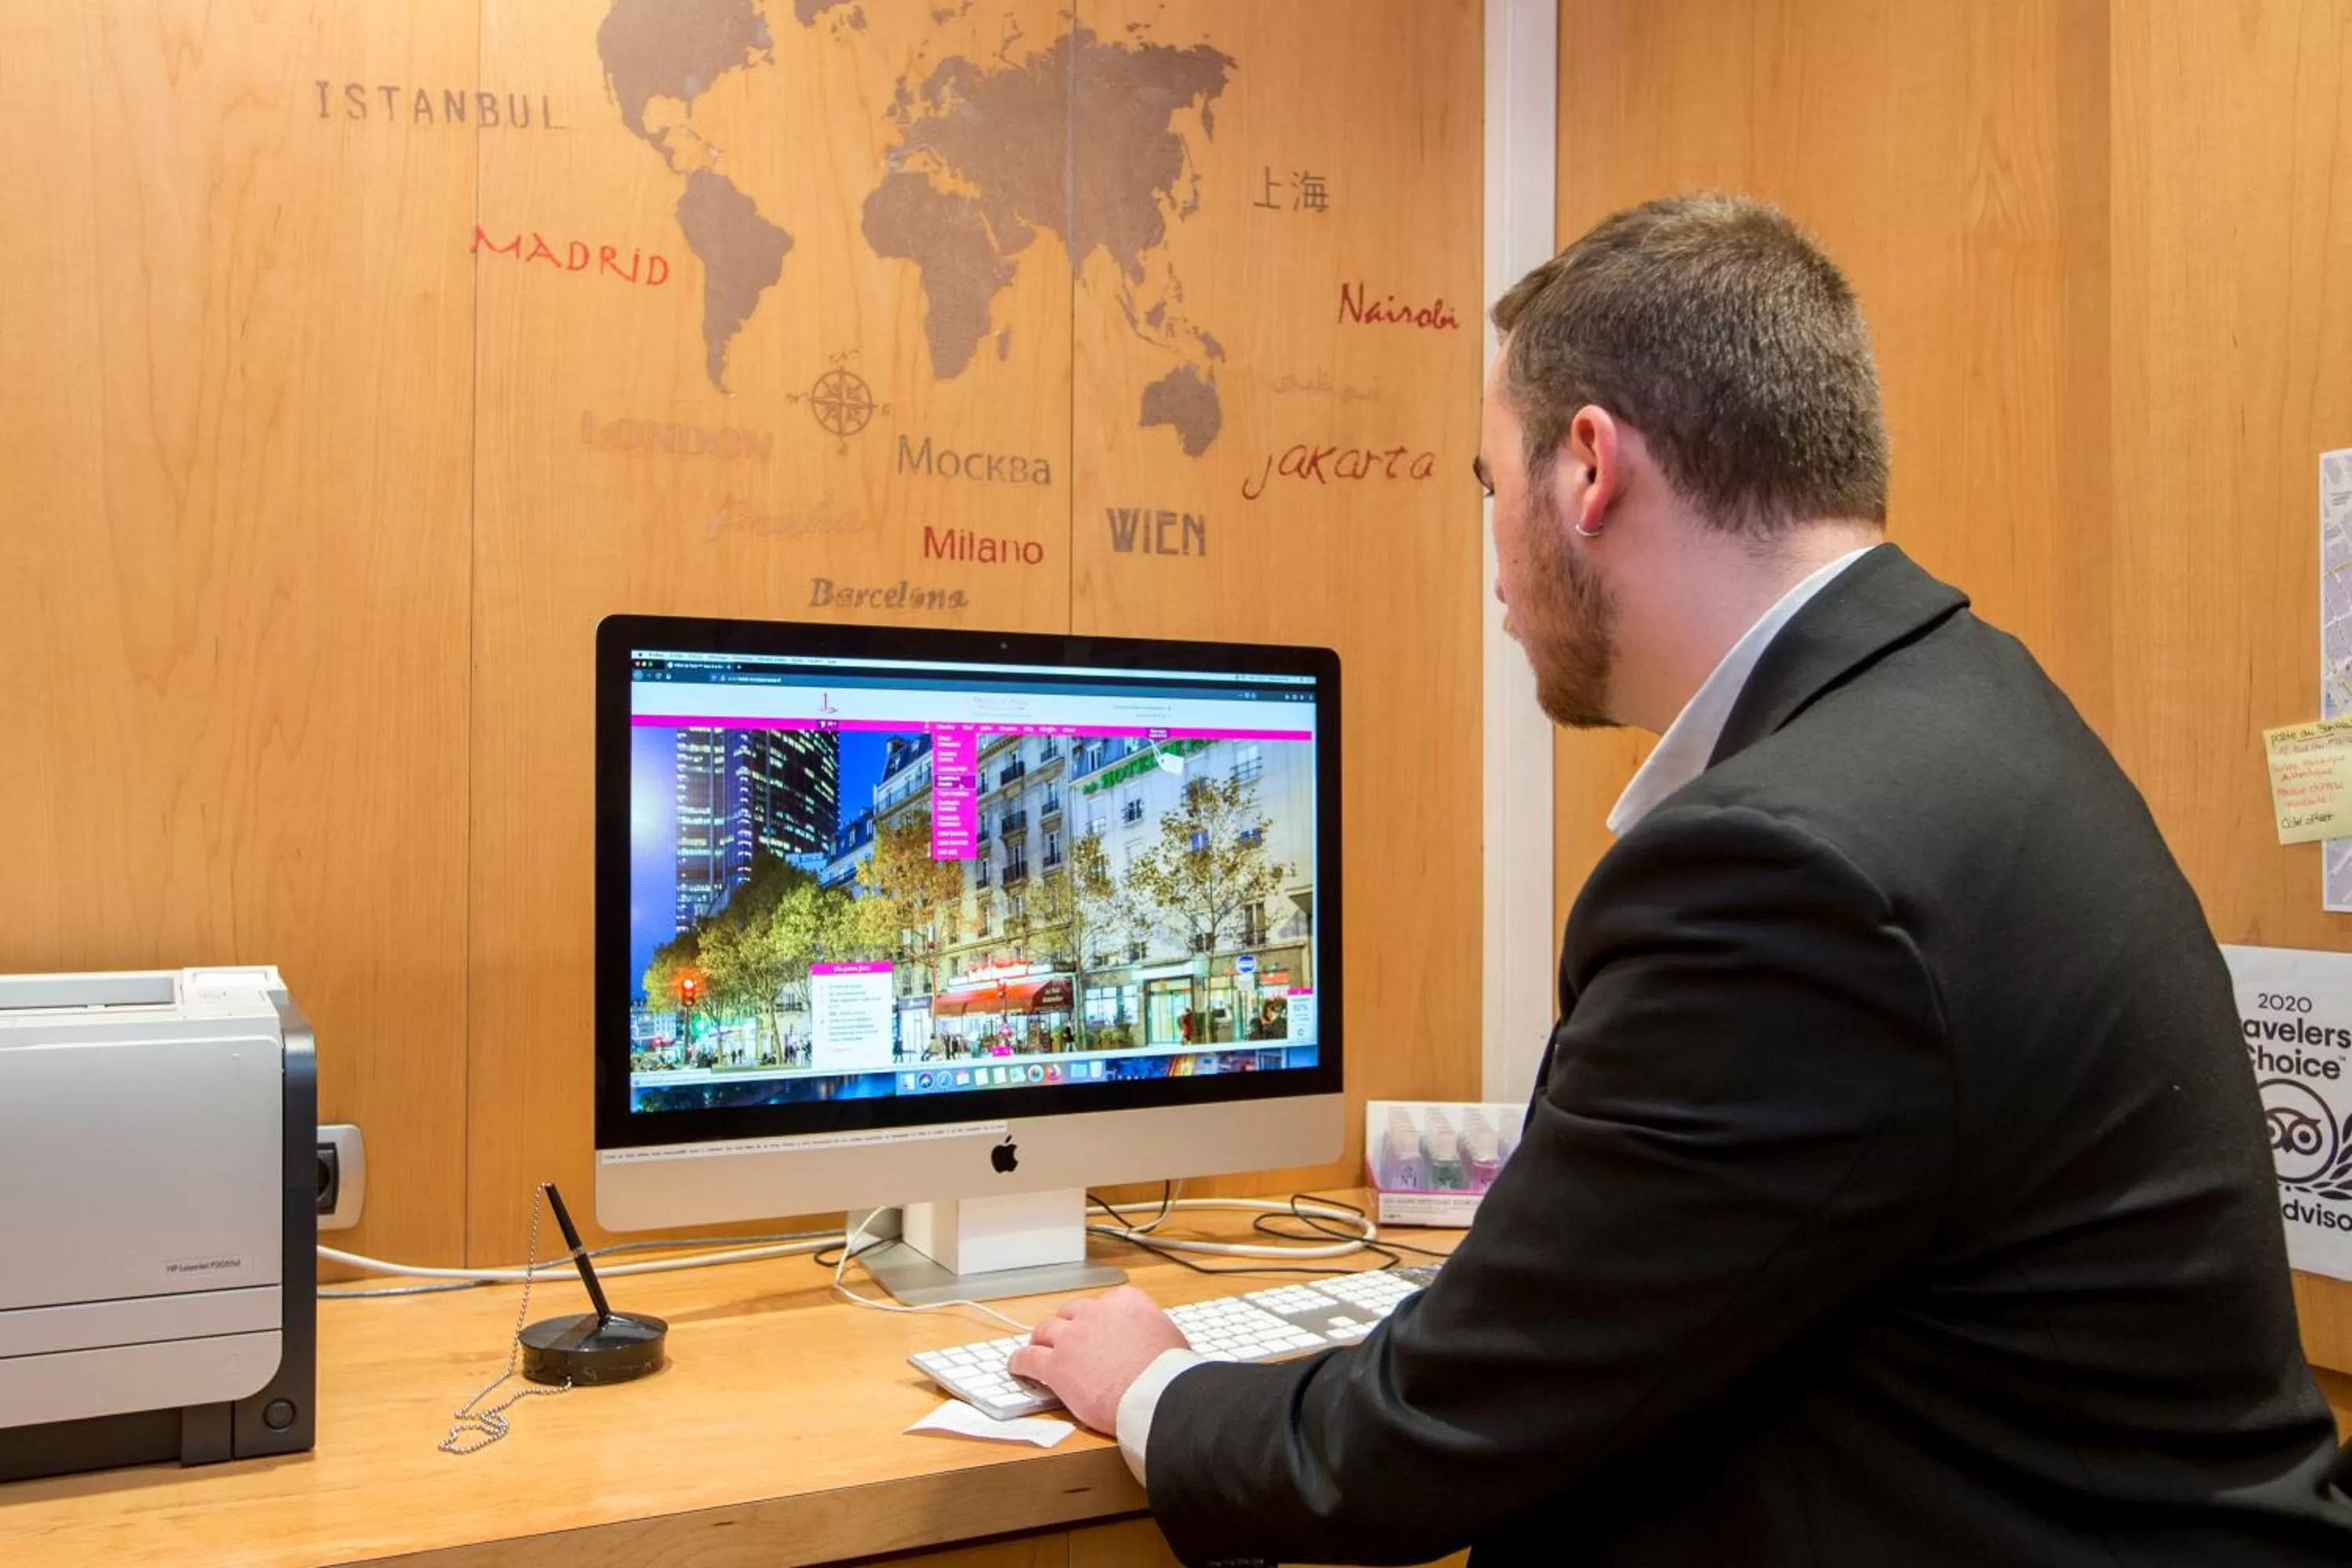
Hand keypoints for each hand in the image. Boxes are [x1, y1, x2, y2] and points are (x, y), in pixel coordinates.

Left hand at [1006, 1286, 1189, 1433]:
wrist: (1157, 1394)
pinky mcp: (1056, 1365)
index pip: (1104, 1303)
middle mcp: (1095, 1312)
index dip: (1097, 1319)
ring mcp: (1072, 1337)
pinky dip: (1020, 1361)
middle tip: (1065, 1340)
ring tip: (1037, 1348)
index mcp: (1125, 1302)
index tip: (1096, 1329)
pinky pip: (1028, 1358)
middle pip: (1071, 1313)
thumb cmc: (1169, 1373)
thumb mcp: (1169, 1336)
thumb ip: (1151, 1330)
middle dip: (1067, 1326)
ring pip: (1046, 1331)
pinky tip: (1017, 1366)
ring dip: (1041, 1339)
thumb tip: (1153, 1342)